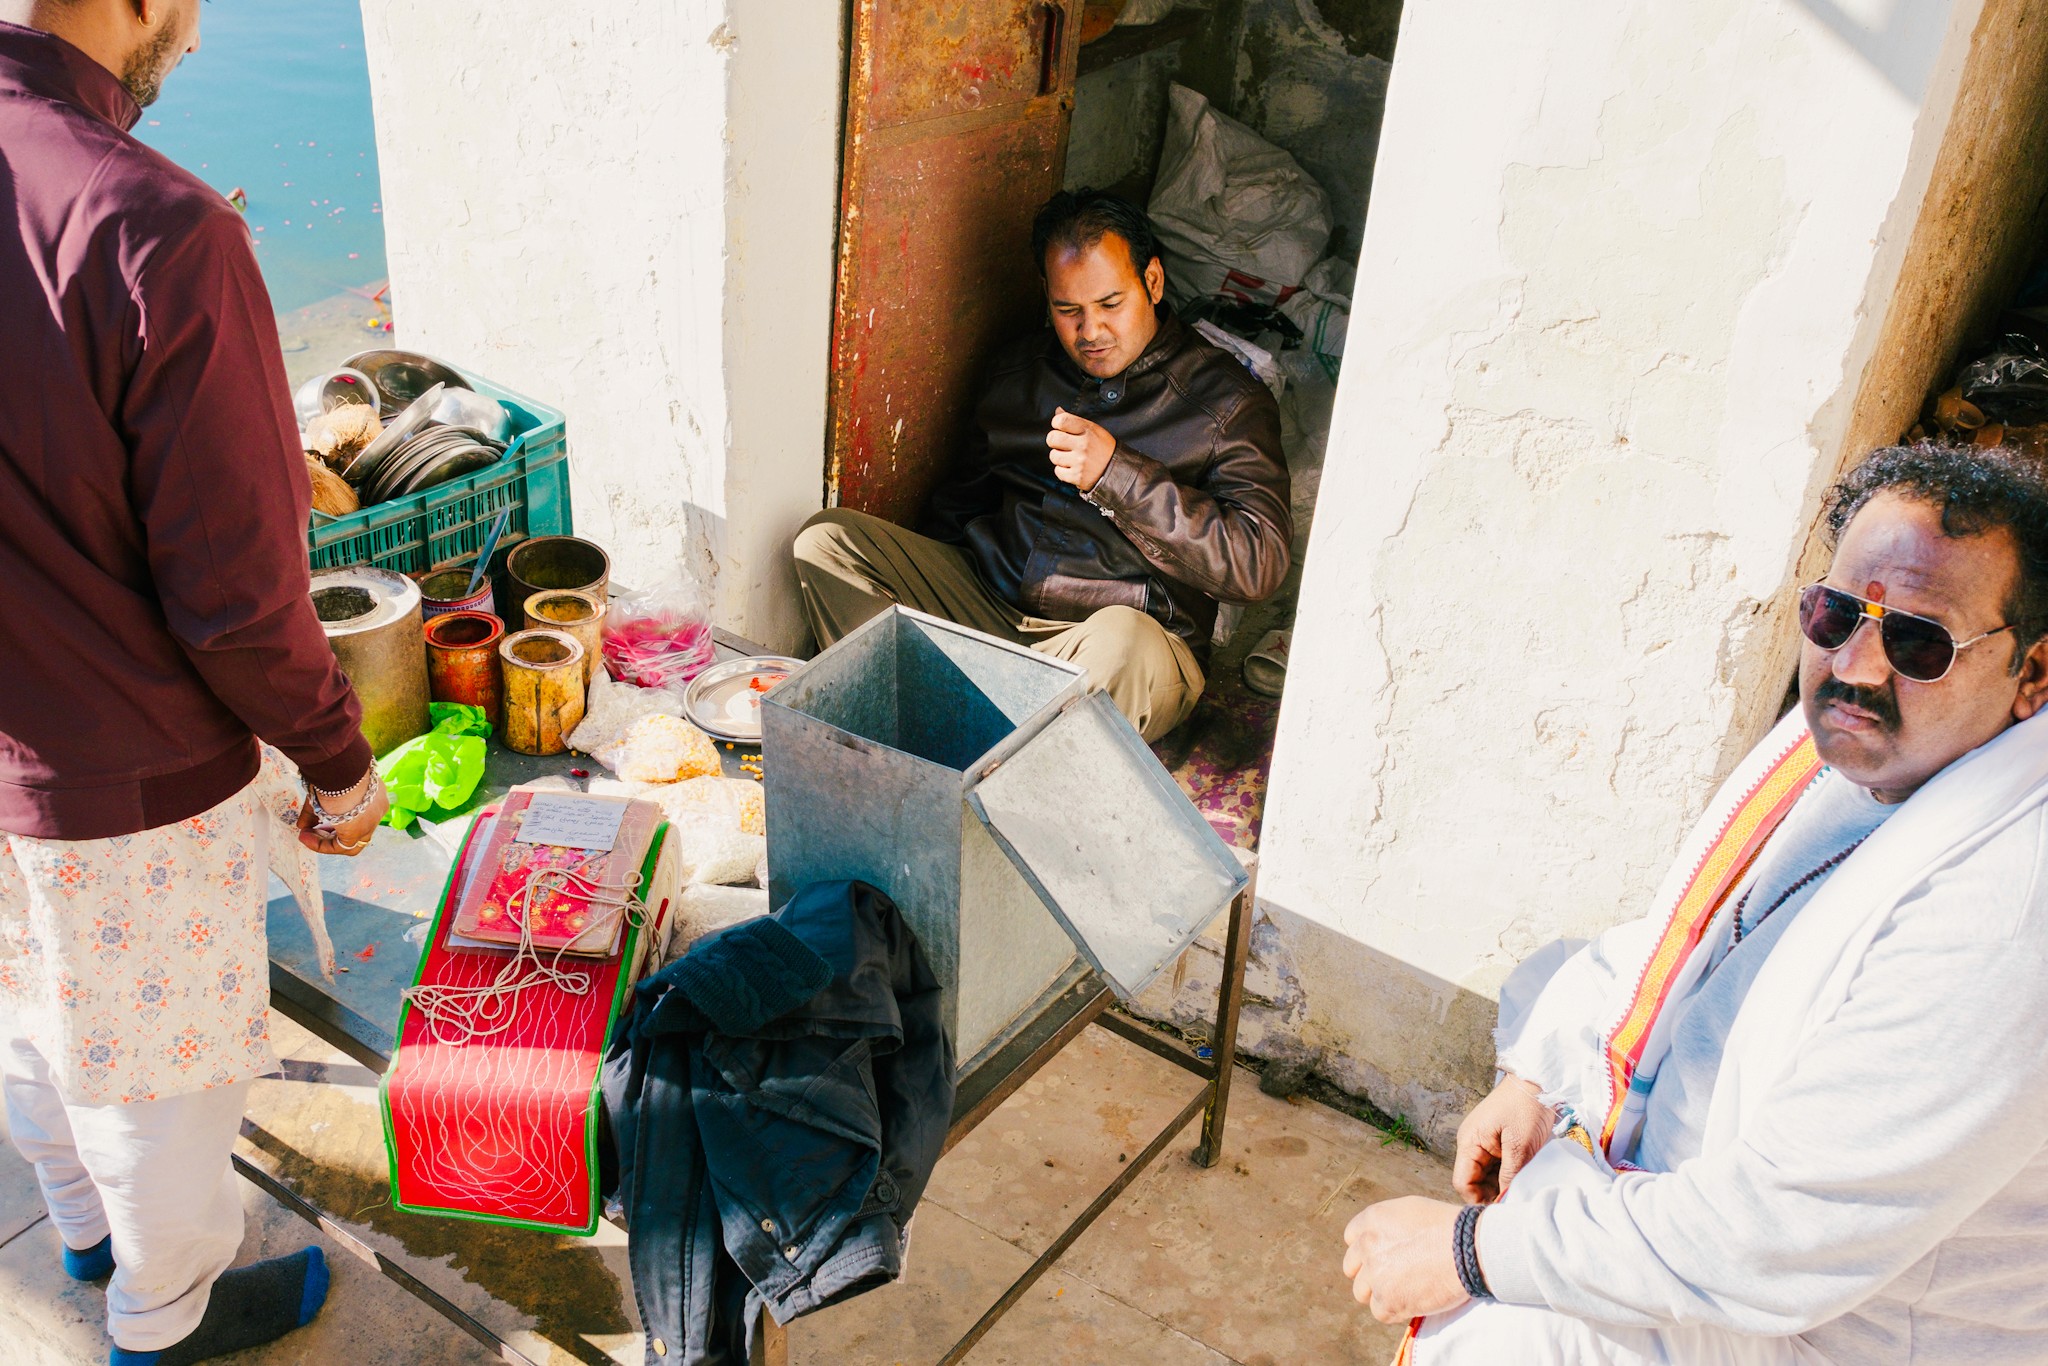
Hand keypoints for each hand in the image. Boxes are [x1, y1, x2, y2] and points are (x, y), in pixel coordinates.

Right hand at [296, 769, 387, 857]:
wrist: (341, 770)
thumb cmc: (335, 772)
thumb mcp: (325, 790)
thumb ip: (314, 811)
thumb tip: (303, 825)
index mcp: (374, 794)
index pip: (361, 813)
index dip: (339, 819)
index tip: (319, 819)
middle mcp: (377, 809)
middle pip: (358, 830)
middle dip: (333, 832)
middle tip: (313, 830)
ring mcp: (370, 823)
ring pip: (351, 842)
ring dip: (325, 841)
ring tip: (305, 834)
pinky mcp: (357, 833)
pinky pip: (339, 846)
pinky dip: (321, 845)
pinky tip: (305, 837)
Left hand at [1046, 407, 1116, 492]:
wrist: (1118, 469)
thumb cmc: (1103, 448)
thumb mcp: (1094, 429)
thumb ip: (1074, 420)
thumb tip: (1058, 411)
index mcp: (1087, 430)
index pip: (1061, 420)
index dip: (1056, 423)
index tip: (1061, 428)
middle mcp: (1083, 445)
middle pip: (1052, 438)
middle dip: (1055, 441)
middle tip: (1063, 444)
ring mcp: (1080, 461)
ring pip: (1053, 456)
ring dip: (1059, 457)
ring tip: (1070, 457)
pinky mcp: (1077, 476)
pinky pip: (1058, 471)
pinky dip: (1063, 471)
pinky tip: (1073, 467)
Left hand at [1342, 1197, 1468, 1323]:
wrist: (1468, 1249)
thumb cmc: (1449, 1227)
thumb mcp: (1411, 1210)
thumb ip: (1389, 1224)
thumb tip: (1385, 1239)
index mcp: (1371, 1219)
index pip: (1351, 1239)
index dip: (1367, 1250)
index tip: (1382, 1256)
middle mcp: (1367, 1246)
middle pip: (1352, 1268)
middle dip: (1369, 1273)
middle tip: (1394, 1277)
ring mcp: (1375, 1275)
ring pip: (1362, 1293)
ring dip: (1380, 1294)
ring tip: (1405, 1290)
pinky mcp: (1387, 1301)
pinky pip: (1380, 1312)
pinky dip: (1395, 1311)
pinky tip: (1413, 1302)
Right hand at [1453, 1073, 1555, 1203]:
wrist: (1538, 1081)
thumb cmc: (1526, 1108)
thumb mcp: (1520, 1146)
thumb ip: (1509, 1176)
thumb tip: (1504, 1201)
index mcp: (1469, 1143)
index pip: (1462, 1182)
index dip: (1477, 1200)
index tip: (1498, 1211)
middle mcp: (1472, 1143)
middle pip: (1474, 1181)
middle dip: (1491, 1194)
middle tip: (1514, 1203)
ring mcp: (1484, 1142)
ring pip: (1486, 1175)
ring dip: (1501, 1185)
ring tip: (1521, 1191)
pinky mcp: (1496, 1140)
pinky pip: (1497, 1165)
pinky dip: (1507, 1174)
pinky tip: (1522, 1178)